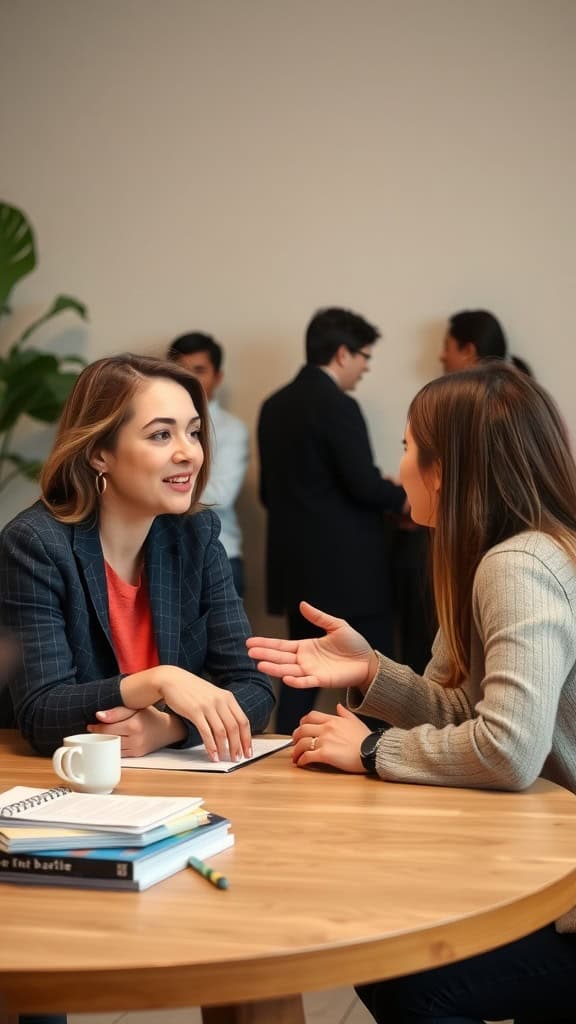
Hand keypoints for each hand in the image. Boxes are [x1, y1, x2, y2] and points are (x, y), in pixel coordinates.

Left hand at [87, 705, 185, 756]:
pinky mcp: (137, 755)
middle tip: (94, 730)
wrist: (168, 729)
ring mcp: (136, 749)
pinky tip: (112, 741)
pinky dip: (113, 748)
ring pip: (113, 747)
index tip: (91, 724)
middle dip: (99, 735)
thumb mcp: (135, 708)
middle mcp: (135, 739)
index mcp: (134, 725)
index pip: (107, 728)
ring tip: (103, 735)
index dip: (96, 727)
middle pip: (109, 739)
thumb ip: (116, 711)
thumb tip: (98, 715)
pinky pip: (119, 753)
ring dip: (105, 742)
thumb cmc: (150, 716)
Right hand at [156, 670, 251, 762]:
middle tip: (237, 759)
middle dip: (237, 746)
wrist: (173, 680)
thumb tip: (233, 731)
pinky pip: (206, 732)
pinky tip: (212, 755)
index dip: (247, 738)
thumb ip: (224, 709)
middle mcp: (220, 701)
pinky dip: (211, 746)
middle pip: (234, 728)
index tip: (247, 751)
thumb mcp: (213, 696)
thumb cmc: (193, 690)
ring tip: (224, 759)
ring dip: (225, 748)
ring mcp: (207, 706)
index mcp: (228, 697)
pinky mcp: (194, 711)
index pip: (243, 721)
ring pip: (222, 732)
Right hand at [247, 601, 377, 690]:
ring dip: (274, 668)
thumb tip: (302, 604)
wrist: (367, 661)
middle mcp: (304, 660)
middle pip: (280, 657)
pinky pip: (306, 682)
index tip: (250, 643)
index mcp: (305, 647)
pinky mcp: (321, 680)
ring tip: (260, 664)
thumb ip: (318, 617)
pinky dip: (296, 681)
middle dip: (264, 654)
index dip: (266, 644)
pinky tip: (285, 678)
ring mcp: (311, 671)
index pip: (281, 645)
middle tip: (249, 652)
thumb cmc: (353, 644)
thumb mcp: (336, 625)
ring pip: (288, 670)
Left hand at [292, 704, 370, 772]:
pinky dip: (302, 760)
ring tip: (296, 756)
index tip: (301, 729)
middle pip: (302, 729)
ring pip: (302, 743)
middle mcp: (327, 728)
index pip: (311, 716)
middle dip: (295, 737)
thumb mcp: (356, 721)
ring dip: (296, 751)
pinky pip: (307, 756)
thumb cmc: (366, 739)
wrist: (373, 751)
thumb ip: (345, 713)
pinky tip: (302, 763)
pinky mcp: (325, 754)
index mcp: (333, 720)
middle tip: (295, 743)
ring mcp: (325, 741)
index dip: (302, 723)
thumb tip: (338, 706)